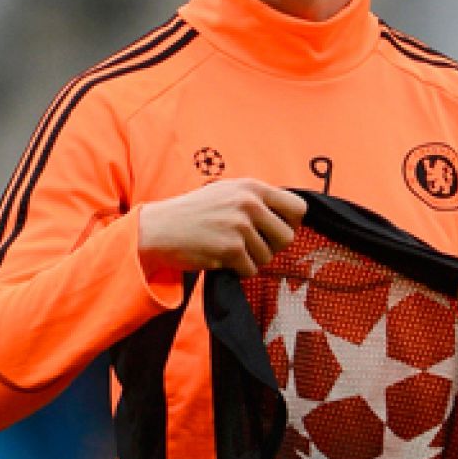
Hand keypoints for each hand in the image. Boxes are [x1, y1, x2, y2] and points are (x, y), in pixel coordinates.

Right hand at [137, 179, 304, 277]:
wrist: (159, 228)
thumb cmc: (195, 212)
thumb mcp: (228, 192)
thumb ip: (258, 200)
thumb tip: (294, 217)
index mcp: (253, 187)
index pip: (298, 208)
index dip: (291, 224)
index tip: (275, 229)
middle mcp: (249, 203)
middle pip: (287, 237)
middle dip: (272, 246)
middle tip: (250, 245)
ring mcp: (240, 226)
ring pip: (268, 257)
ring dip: (250, 259)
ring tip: (228, 248)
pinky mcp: (230, 249)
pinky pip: (251, 270)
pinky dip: (238, 270)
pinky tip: (221, 258)